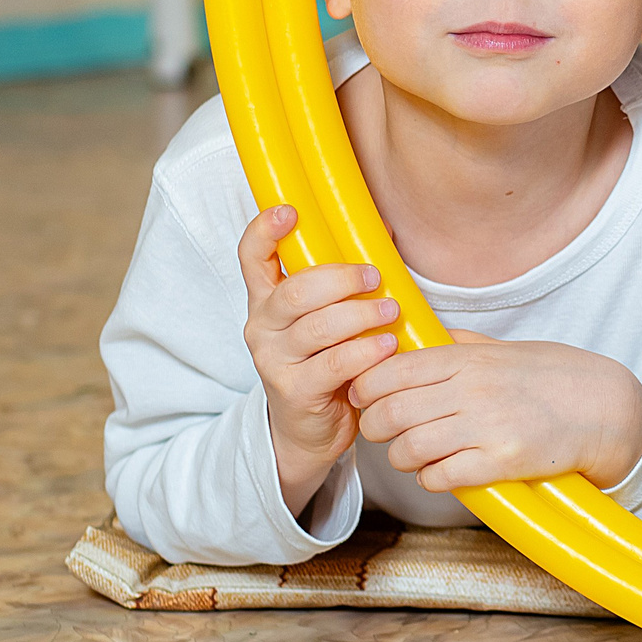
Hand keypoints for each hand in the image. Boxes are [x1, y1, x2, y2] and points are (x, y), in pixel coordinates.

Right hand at [237, 203, 397, 518]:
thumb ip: (341, 282)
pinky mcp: (294, 392)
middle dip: (340, 278)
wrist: (309, 431)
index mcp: (267, 300)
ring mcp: (274, 361)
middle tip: (374, 276)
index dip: (264, 231)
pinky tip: (388, 344)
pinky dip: (366, 351)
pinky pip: (335, 364)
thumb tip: (385, 232)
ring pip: (316, 327)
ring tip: (390, 309)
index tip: (289, 210)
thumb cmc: (326, 361)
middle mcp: (262, 327)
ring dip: (360, 314)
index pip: (252, 257)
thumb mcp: (327, 319)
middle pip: (294, 291)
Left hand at [348, 330, 641, 493]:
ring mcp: (486, 427)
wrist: (604, 409)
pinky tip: (441, 471)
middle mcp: (472, 390)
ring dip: (400, 456)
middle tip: (384, 430)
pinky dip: (430, 478)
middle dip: (375, 426)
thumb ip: (458, 346)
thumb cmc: (552, 377)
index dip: (366, 387)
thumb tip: (414, 340)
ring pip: (407, 449)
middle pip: (389, 412)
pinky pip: (439, 477)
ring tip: (412, 454)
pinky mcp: (500, 462)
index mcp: (468, 359)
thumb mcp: (503, 350)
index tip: (366, 396)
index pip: (391, 370)